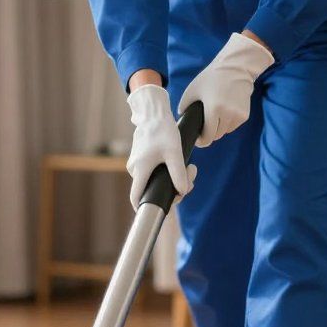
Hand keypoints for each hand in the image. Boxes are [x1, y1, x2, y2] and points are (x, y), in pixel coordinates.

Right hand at [126, 84, 196, 207]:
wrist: (153, 114)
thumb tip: (183, 191)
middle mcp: (135, 168)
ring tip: (191, 168)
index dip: (142, 207)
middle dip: (173, 190)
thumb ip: (179, 174)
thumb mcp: (174, 152)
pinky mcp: (141, 158)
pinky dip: (167, 171)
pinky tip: (180, 165)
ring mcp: (137, 163)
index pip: (135, 196)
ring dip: (172, 179)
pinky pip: (153, 172)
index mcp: (140, 169)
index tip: (154, 212)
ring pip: (154, 180)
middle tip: (192, 180)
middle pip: (151, 189)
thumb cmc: (162, 130)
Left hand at [178, 32, 274, 146]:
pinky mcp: (245, 115)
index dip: (201, 140)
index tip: (198, 139)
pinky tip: (225, 111)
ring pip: (225, 131)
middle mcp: (228, 114)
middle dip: (209, 133)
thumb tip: (181, 117)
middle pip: (216, 135)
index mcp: (214, 109)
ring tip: (215, 115)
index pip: (208, 136)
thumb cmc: (212, 77)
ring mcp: (238, 115)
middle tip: (204, 126)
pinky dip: (228, 123)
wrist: (236, 67)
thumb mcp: (193, 89)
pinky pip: (233, 126)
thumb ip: (184, 105)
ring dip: (219, 128)